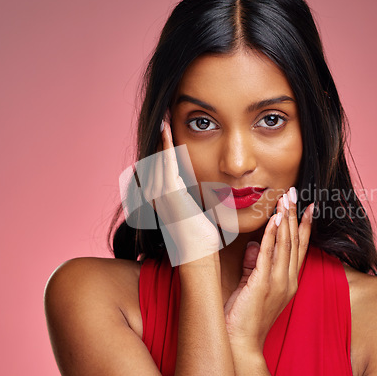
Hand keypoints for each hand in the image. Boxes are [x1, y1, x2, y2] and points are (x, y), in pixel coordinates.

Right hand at [140, 111, 221, 264]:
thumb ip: (202, 201)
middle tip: (163, 121)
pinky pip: (167, 162)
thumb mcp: (200, 214)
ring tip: (164, 121)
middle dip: (161, 141)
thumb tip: (218, 194)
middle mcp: (158, 195)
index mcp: (165, 199)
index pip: (164, 169)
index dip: (166, 151)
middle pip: (158, 161)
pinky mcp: (169, 192)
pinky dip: (166, 145)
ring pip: (161, 159)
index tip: (170, 134)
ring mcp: (161, 193)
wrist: (200, 254)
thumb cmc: (205, 240)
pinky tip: (167, 129)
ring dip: (162, 139)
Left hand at [224, 188, 314, 352]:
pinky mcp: (263, 283)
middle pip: (295, 242)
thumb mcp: (252, 287)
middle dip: (296, 216)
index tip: (307, 208)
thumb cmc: (246, 318)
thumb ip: (255, 265)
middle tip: (296, 194)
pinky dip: (272, 235)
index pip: (299, 248)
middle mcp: (288, 280)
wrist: (242, 344)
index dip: (303, 227)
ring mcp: (278, 282)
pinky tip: (274, 219)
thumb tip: (254, 245)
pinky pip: (269, 254)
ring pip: (286, 244)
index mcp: (288, 281)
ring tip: (286, 199)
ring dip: (286, 219)